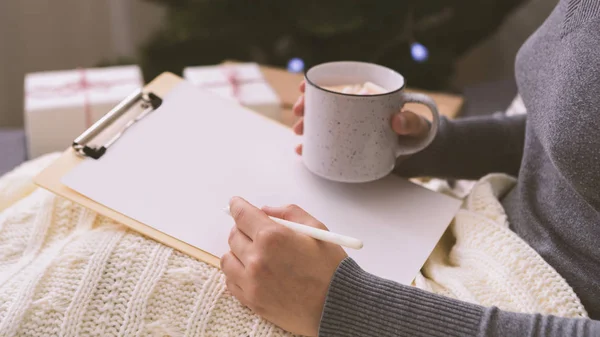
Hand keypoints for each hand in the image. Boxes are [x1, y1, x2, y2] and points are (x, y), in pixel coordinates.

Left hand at [221, 197, 347, 335]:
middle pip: (234, 235)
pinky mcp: (251, 300)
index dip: (237, 206)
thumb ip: (289, 213)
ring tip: (255, 254)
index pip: (242, 214)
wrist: (336, 306)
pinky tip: (253, 272)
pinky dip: (238, 273)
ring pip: (228, 258)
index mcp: (272, 236)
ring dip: (238, 252)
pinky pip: (231, 281)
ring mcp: (251, 282)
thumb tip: (265, 210)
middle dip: (243, 229)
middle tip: (256, 232)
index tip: (235, 204)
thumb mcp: (317, 230)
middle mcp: (256, 258)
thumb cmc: (330, 268)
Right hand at [292, 80, 430, 154]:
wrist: (421, 155)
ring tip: (298, 134)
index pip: (338, 84)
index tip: (304, 87)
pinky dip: (314, 147)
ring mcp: (351, 128)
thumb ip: (412, 122)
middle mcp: (355, 110)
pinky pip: (327, 144)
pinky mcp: (349, 146)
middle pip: (324, 104)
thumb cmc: (420, 134)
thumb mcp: (418, 126)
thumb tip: (397, 121)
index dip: (318, 84)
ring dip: (306, 126)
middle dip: (306, 107)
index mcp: (367, 96)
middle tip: (298, 114)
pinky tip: (302, 151)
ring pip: (322, 123)